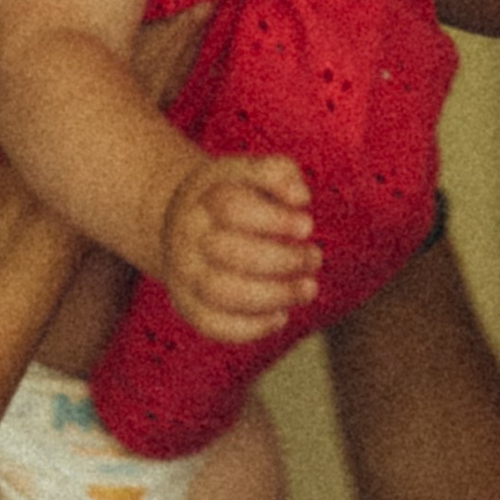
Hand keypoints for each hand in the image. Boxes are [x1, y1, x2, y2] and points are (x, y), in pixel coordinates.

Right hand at [160, 152, 320, 342]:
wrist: (184, 226)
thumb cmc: (232, 197)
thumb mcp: (250, 172)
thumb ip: (278, 173)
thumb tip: (300, 198)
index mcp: (204, 198)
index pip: (232, 207)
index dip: (274, 220)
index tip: (307, 226)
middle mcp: (188, 236)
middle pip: (228, 251)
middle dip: (283, 259)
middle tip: (315, 258)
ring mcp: (184, 273)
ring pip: (221, 291)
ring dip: (274, 295)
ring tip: (309, 288)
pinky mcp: (188, 306)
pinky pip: (213, 325)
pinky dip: (250, 327)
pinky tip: (281, 316)